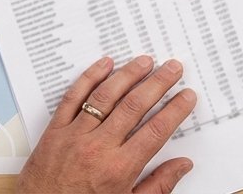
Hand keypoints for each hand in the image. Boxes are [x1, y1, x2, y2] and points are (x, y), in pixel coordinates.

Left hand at [17, 55, 197, 193]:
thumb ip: (158, 186)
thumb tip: (182, 165)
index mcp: (119, 169)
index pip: (156, 131)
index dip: (175, 110)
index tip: (187, 96)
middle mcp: (98, 148)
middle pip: (135, 106)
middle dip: (158, 83)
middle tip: (173, 68)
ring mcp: (74, 136)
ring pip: (106, 96)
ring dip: (128, 75)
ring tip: (145, 61)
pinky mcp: (55, 131)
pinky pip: (73, 97)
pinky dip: (89, 78)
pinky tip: (104, 64)